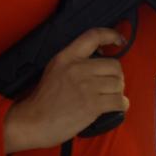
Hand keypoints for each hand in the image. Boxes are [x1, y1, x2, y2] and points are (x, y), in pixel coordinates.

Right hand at [3, 28, 128, 152]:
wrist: (33, 121)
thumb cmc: (43, 99)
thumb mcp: (54, 69)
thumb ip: (73, 61)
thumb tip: (100, 57)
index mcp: (67, 57)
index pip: (93, 36)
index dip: (111, 35)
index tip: (119, 40)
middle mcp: (78, 68)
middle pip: (114, 65)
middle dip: (116, 76)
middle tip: (110, 85)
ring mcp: (86, 87)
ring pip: (118, 84)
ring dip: (118, 92)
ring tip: (110, 98)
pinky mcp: (92, 105)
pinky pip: (119, 101)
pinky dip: (122, 105)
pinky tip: (117, 106)